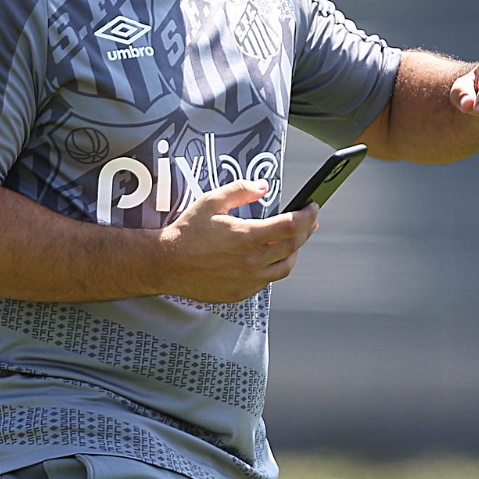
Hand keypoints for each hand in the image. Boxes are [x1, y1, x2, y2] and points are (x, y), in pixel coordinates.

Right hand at [159, 179, 318, 302]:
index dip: (308, 215)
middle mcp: (251, 261)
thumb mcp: (211, 201)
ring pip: (285, 267)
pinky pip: (267, 281)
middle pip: (294, 246)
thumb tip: (263, 186)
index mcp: (246, 236)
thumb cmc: (186, 233)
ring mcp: (247, 280)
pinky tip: (268, 258)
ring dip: (293, 252)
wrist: (166, 264)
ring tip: (292, 241)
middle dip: (306, 231)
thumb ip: (240, 191)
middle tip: (309, 222)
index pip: (291, 226)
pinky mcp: (241, 293)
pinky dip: (273, 267)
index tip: (313, 208)